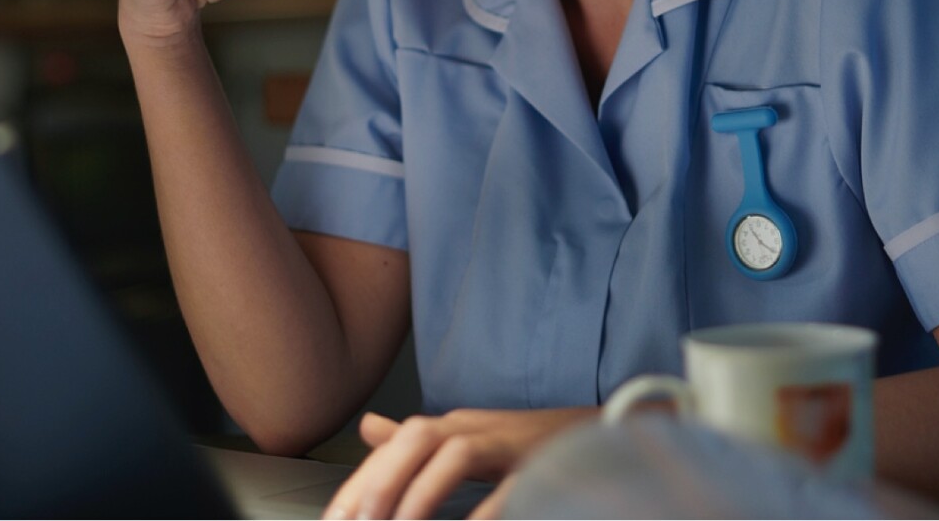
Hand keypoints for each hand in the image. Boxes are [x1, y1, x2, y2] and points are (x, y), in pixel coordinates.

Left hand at [327, 407, 596, 519]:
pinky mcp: (541, 463)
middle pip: (417, 439)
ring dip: (420, 493)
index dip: (359, 483)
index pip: (394, 446)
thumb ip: (414, 441)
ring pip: (454, 454)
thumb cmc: (527, 446)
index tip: (335, 520)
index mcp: (452, 426)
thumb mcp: (466, 439)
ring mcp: (510, 442)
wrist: (602, 433)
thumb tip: (367, 429)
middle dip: (380, 481)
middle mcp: (475, 427)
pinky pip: (509, 485)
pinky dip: (486, 509)